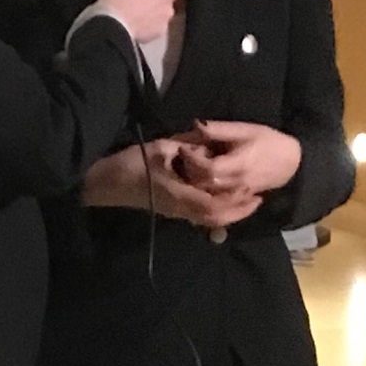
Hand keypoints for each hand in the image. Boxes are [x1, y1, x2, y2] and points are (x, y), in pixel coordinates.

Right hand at [81, 141, 259, 228]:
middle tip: (258, 200)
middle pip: (217, 218)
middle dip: (239, 211)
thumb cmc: (132, 164)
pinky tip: (225, 202)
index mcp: (180, 195)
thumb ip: (188, 148)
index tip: (253, 190)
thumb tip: (209, 145)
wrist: (107, 183)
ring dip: (230, 213)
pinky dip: (217, 212)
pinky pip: (200, 216)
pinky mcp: (172, 210)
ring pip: (209, 220)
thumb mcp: (162, 148)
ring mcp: (176, 212)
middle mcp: (181, 209)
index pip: (216, 204)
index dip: (236, 200)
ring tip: (247, 202)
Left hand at [178, 119, 302, 199]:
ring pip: (208, 195)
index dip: (193, 160)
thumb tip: (196, 124)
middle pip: (204, 185)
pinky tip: (201, 182)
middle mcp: (237, 183)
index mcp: (238, 164)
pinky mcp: (238, 199)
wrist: (291, 162)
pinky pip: (216, 201)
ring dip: (195, 184)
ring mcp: (237, 194)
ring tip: (190, 169)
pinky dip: (205, 193)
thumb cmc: (268, 142)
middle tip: (184, 160)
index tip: (184, 148)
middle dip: (190, 173)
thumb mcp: (245, 130)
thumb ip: (220, 130)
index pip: (208, 169)